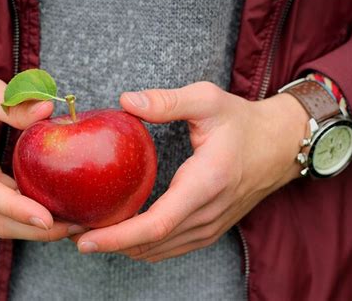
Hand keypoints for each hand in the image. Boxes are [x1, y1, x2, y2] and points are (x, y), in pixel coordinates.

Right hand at [0, 78, 85, 239]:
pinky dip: (30, 216)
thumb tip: (48, 109)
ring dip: (36, 230)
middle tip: (75, 227)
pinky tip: (58, 210)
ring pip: (1, 223)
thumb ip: (13, 104)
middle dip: (36, 231)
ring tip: (74, 224)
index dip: (16, 209)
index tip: (47, 219)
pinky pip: (5, 213)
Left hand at [72, 81, 308, 261]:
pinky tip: (121, 235)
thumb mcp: (208, 100)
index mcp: (206, 182)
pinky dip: (142, 246)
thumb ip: (168, 101)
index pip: (158, 223)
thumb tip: (126, 101)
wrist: (279, 146)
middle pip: (152, 244)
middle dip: (109, 243)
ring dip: (123, 247)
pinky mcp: (209, 229)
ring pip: (160, 251)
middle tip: (72, 231)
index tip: (85, 239)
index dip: (118, 236)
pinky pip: (171, 247)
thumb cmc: (242, 123)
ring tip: (89, 234)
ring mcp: (210, 226)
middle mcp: (208, 213)